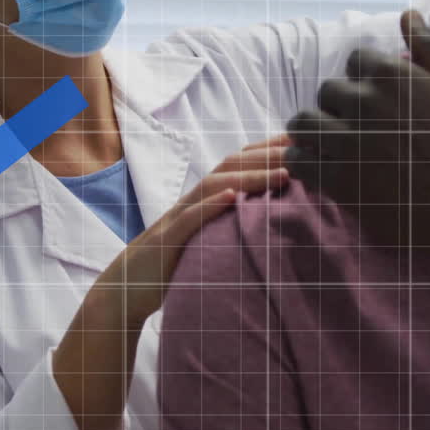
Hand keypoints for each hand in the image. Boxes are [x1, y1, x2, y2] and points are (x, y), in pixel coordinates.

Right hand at [87, 134, 289, 328]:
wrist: (125, 289)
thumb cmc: (173, 265)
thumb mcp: (207, 240)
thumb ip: (231, 225)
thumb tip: (272, 218)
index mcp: (203, 200)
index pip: (238, 164)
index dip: (267, 149)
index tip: (302, 140)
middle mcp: (192, 201)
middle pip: (230, 166)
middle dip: (267, 154)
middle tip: (303, 147)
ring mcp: (177, 218)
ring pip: (214, 185)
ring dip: (250, 176)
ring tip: (282, 171)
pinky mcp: (166, 241)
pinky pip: (189, 218)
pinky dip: (210, 205)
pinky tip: (231, 197)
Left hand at [285, 11, 429, 277]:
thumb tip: (406, 13)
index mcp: (391, 75)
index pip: (355, 59)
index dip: (367, 75)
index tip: (380, 94)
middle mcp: (361, 103)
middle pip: (327, 90)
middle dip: (340, 102)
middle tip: (359, 122)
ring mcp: (346, 143)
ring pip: (303, 124)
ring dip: (313, 128)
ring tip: (330, 140)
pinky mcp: (339, 181)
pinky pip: (300, 162)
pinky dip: (305, 162)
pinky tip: (323, 167)